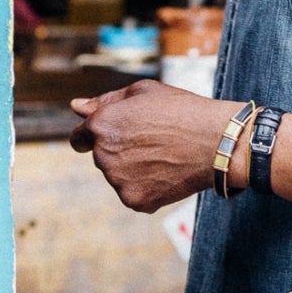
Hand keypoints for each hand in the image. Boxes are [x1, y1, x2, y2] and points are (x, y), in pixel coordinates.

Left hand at [70, 81, 240, 212]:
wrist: (216, 141)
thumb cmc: (181, 110)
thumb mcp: (143, 92)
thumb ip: (105, 101)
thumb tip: (75, 107)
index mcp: (101, 125)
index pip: (79, 139)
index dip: (95, 137)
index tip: (114, 139)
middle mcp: (103, 154)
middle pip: (103, 158)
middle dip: (121, 151)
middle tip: (155, 142)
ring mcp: (118, 180)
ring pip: (118, 177)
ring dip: (133, 170)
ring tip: (164, 156)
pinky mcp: (134, 200)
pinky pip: (133, 194)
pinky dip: (147, 188)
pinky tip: (167, 173)